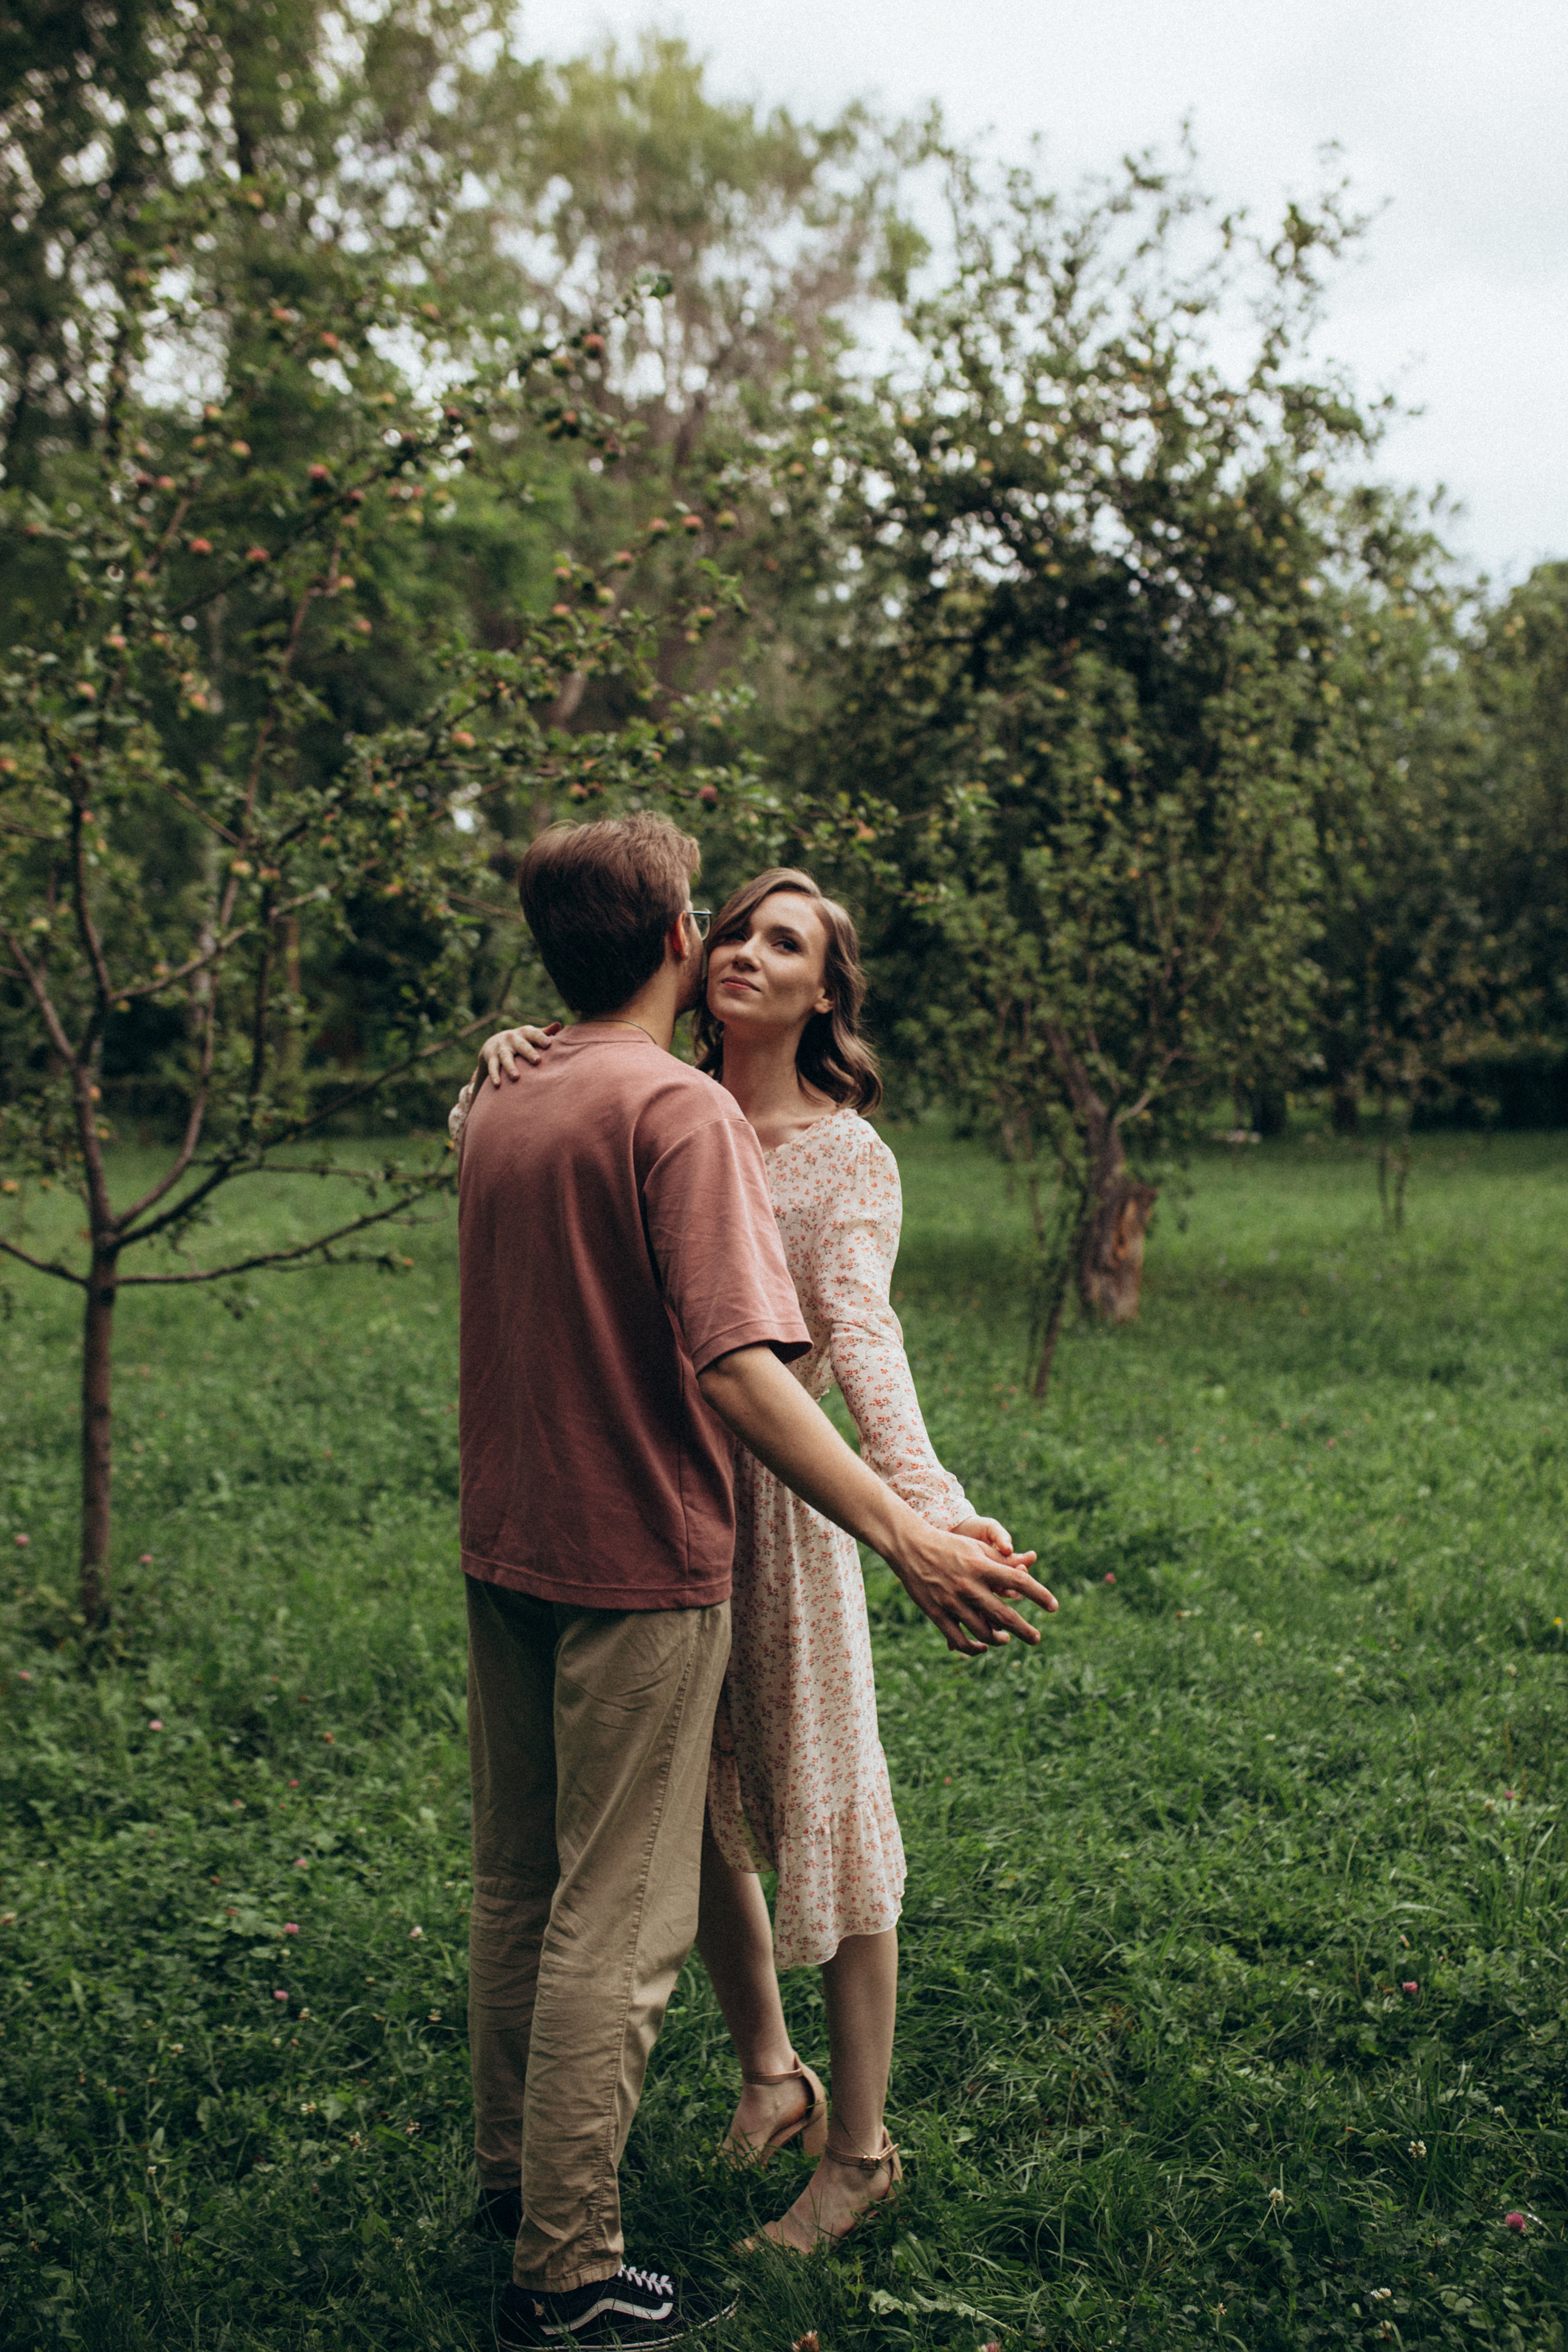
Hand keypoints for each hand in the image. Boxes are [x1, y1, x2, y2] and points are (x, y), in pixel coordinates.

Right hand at [480, 1022, 559, 1084]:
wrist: (494, 1043)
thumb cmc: (521, 1041)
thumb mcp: (531, 1035)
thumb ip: (544, 1032)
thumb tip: (558, 1025)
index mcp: (525, 1033)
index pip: (534, 1034)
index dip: (541, 1038)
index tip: (549, 1043)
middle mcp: (512, 1038)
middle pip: (521, 1045)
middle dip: (528, 1052)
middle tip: (537, 1060)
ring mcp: (500, 1048)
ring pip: (506, 1057)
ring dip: (510, 1067)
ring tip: (516, 1077)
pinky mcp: (490, 1057)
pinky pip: (492, 1067)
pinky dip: (494, 1075)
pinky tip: (498, 1084)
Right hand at [893, 1521, 1054, 1657]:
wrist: (911, 1547)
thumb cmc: (949, 1546)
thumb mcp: (976, 1547)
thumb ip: (1001, 1561)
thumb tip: (1028, 1568)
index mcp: (981, 1566)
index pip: (1019, 1581)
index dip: (1040, 1595)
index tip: (1054, 1606)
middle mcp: (969, 1585)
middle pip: (1004, 1615)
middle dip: (1025, 1631)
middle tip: (1037, 1638)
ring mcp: (952, 1602)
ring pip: (983, 1632)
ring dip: (999, 1639)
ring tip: (1007, 1639)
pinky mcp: (937, 1614)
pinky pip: (959, 1639)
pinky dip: (974, 1648)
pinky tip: (983, 1647)